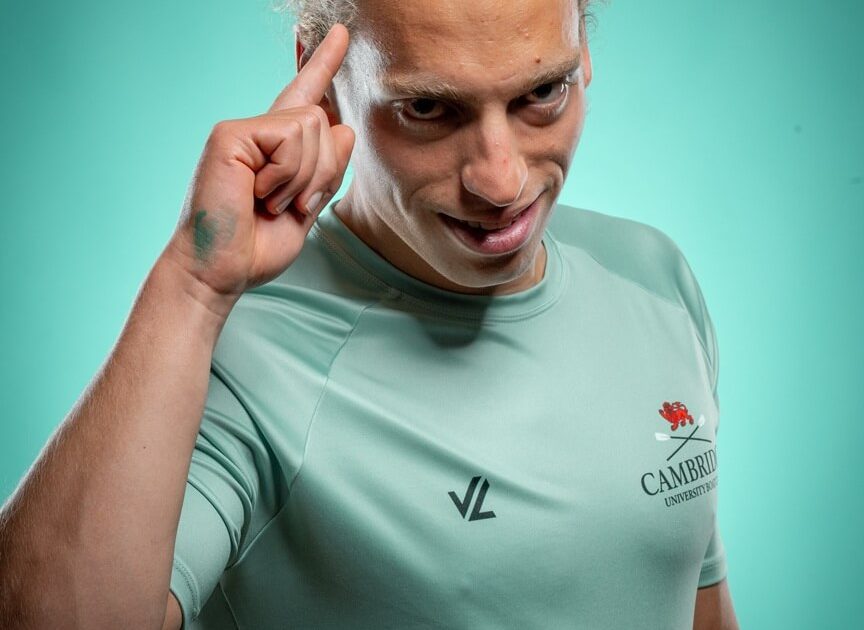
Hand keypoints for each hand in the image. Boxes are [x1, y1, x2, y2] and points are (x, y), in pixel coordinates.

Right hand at [164, 23, 353, 303]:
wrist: (220, 272)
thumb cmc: (256, 248)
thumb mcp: (307, 208)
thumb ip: (326, 170)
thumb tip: (344, 127)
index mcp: (277, 150)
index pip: (304, 97)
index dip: (323, 64)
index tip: (339, 33)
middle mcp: (260, 133)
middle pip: (324, 122)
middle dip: (324, 172)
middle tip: (293, 206)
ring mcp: (242, 130)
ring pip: (313, 126)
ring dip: (305, 177)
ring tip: (271, 201)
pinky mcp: (231, 134)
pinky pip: (290, 137)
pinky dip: (287, 174)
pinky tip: (259, 193)